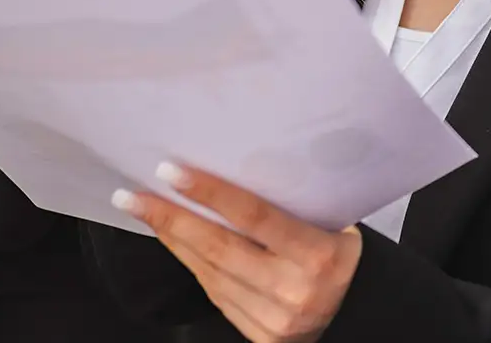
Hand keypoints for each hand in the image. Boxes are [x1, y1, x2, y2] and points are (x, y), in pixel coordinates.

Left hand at [115, 163, 361, 342]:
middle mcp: (293, 290)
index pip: (255, 217)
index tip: (172, 172)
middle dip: (172, 218)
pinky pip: (214, 292)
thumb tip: (232, 165)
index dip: (211, 193)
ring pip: (209, 272)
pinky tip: (174, 240)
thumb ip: (290, 204)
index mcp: (318, 254)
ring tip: (146, 211)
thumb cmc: (339, 250)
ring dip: (173, 239)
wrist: (356, 309)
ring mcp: (273, 318)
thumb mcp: (332, 223)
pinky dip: (190, 262)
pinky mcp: (259, 335)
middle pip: (220, 248)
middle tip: (134, 195)